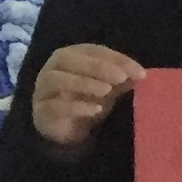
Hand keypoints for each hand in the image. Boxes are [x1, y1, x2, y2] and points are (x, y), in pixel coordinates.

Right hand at [29, 43, 145, 151]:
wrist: (68, 130)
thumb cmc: (88, 101)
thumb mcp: (109, 88)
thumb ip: (122, 79)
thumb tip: (140, 75)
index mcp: (71, 56)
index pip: (93, 51)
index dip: (116, 59)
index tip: (140, 73)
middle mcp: (53, 68)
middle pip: (68, 59)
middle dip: (97, 67)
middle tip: (120, 78)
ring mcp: (43, 89)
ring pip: (56, 79)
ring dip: (83, 83)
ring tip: (106, 91)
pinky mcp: (41, 111)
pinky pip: (54, 105)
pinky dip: (76, 106)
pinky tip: (95, 110)